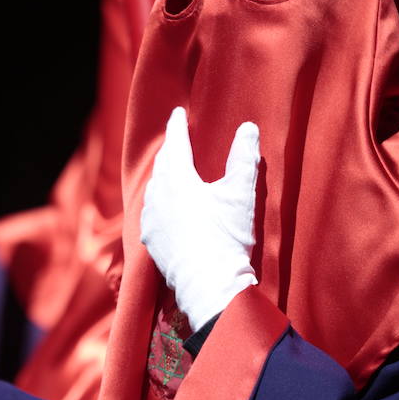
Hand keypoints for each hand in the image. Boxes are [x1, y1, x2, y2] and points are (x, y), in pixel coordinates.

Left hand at [140, 107, 259, 331]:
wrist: (209, 286)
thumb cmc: (226, 238)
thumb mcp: (241, 195)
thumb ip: (244, 158)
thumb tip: (248, 128)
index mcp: (178, 181)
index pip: (175, 144)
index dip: (177, 127)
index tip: (178, 113)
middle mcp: (158, 197)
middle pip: (162, 166)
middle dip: (169, 150)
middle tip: (175, 139)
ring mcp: (151, 221)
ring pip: (153, 189)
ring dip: (162, 176)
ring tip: (169, 170)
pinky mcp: (151, 241)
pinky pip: (150, 212)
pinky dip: (157, 201)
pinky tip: (163, 207)